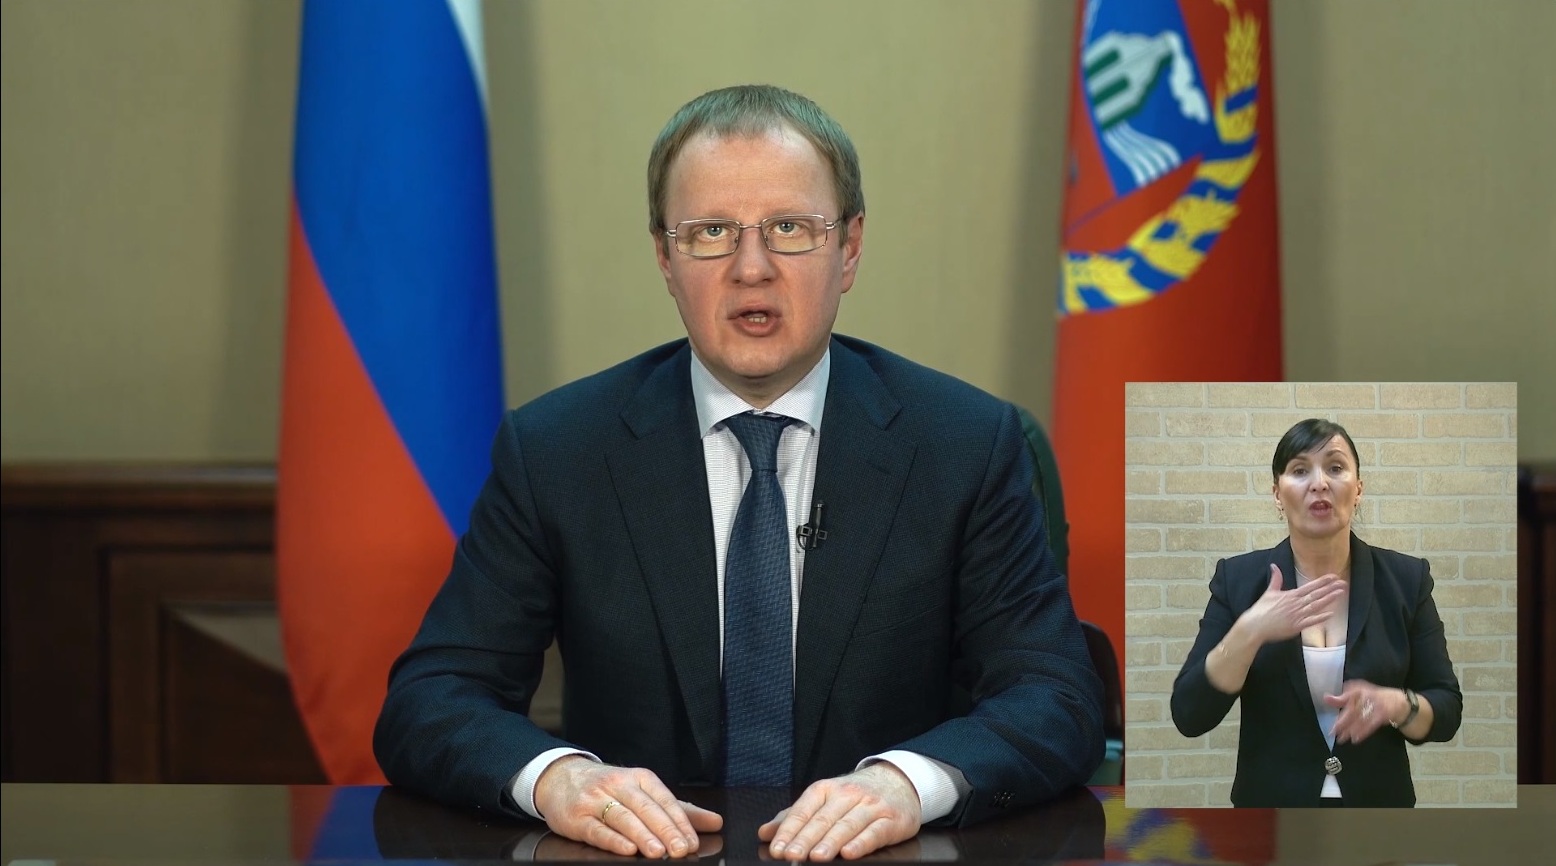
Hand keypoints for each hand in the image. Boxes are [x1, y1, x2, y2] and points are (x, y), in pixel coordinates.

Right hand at [532, 755, 721, 857]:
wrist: (561, 778)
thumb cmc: (609, 788)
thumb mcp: (644, 792)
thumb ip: (679, 809)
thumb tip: (714, 822)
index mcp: (639, 778)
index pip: (664, 799)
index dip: (679, 821)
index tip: (692, 841)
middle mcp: (618, 785)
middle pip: (646, 808)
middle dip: (665, 830)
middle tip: (681, 849)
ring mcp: (596, 800)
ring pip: (623, 818)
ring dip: (642, 835)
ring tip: (658, 852)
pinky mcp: (577, 818)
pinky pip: (597, 829)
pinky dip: (613, 840)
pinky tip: (627, 850)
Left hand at [758, 762, 921, 860]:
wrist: (899, 781)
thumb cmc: (856, 795)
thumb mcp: (824, 799)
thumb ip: (795, 817)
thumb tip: (766, 832)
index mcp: (825, 789)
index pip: (803, 810)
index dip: (788, 830)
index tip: (777, 848)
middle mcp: (847, 795)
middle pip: (822, 820)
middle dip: (805, 839)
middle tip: (791, 855)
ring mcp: (870, 806)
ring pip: (846, 825)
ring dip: (830, 842)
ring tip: (816, 857)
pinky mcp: (890, 820)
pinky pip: (874, 832)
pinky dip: (861, 843)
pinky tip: (849, 853)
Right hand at [1237, 564, 1345, 645]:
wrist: (1255, 625)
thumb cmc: (1261, 609)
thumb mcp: (1268, 592)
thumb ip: (1275, 579)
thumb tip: (1274, 565)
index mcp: (1290, 595)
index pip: (1309, 586)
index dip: (1322, 581)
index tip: (1333, 576)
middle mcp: (1295, 604)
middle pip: (1316, 594)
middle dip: (1330, 588)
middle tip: (1342, 583)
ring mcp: (1297, 615)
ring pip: (1316, 606)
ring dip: (1329, 600)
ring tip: (1340, 594)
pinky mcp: (1296, 626)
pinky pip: (1311, 621)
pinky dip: (1321, 617)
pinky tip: (1331, 614)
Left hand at [1325, 679, 1403, 745]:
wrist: (1399, 702)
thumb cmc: (1373, 697)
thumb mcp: (1357, 694)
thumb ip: (1342, 698)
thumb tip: (1325, 698)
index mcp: (1359, 690)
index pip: (1347, 697)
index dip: (1338, 704)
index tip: (1328, 709)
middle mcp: (1367, 696)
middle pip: (1352, 711)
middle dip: (1342, 722)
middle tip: (1332, 732)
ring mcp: (1376, 706)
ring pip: (1360, 719)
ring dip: (1350, 730)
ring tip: (1341, 739)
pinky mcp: (1383, 715)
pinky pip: (1371, 725)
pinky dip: (1363, 732)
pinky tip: (1355, 739)